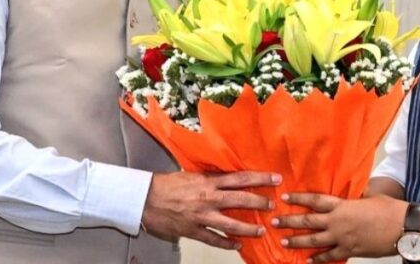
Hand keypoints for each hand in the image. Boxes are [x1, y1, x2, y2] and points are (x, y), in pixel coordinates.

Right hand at [141, 171, 280, 249]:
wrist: (144, 198)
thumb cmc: (166, 184)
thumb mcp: (191, 174)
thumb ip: (210, 178)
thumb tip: (228, 177)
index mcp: (208, 181)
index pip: (240, 178)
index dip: (260, 178)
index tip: (275, 178)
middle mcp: (208, 198)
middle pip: (241, 200)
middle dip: (259, 203)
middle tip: (272, 206)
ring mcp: (201, 216)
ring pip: (231, 224)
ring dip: (248, 229)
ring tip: (261, 231)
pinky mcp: (192, 231)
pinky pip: (213, 239)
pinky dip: (226, 243)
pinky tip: (237, 245)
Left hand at [275, 193, 405, 261]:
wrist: (403, 227)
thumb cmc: (390, 209)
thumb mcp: (371, 196)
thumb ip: (357, 196)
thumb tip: (354, 191)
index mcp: (343, 205)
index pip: (316, 200)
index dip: (299, 198)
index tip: (285, 197)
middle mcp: (338, 221)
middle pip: (309, 221)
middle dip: (290, 221)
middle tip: (275, 222)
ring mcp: (343, 238)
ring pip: (314, 240)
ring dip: (297, 241)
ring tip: (283, 241)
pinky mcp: (350, 251)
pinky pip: (329, 256)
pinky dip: (317, 259)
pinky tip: (307, 261)